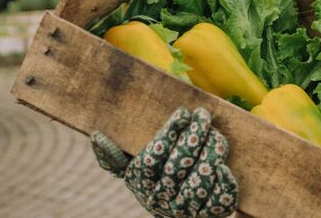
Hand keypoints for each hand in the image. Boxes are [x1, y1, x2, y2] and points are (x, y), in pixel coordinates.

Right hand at [91, 106, 238, 216]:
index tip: (183, 113)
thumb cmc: (159, 178)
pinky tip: (224, 167)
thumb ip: (116, 157)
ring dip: (211, 155)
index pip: (151, 158)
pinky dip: (223, 184)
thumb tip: (96, 137)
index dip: (169, 134)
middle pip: (177, 167)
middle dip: (193, 137)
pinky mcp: (208, 215)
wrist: (181, 211)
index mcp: (141, 184)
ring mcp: (184, 210)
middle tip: (204, 116)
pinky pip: (218, 201)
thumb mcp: (135, 169)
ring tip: (216, 134)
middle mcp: (160, 200)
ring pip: (198, 182)